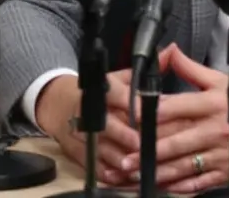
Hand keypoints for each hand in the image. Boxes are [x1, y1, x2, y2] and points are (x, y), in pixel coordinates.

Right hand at [36, 47, 181, 186]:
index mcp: (100, 90)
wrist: (58, 105)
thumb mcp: (115, 78)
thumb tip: (170, 52)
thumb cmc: (96, 93)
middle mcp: (88, 112)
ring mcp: (81, 133)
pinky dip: (109, 173)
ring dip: (120, 158)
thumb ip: (142, 72)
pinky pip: (94, 165)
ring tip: (138, 166)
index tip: (145, 111)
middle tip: (143, 144)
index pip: (116, 95)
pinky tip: (124, 177)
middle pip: (108, 125)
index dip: (130, 103)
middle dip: (126, 136)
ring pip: (101, 148)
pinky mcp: (77, 152)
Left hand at [120, 45, 228, 193]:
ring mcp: (218, 155)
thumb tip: (169, 51)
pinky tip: (162, 187)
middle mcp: (213, 130)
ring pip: (183, 164)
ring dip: (157, 171)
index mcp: (212, 105)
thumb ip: (192, 69)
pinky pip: (198, 182)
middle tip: (124, 156)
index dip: (154, 112)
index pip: (177, 107)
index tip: (132, 116)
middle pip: (176, 140)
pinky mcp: (224, 173)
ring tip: (134, 174)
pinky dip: (179, 187)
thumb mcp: (224, 82)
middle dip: (148, 149)